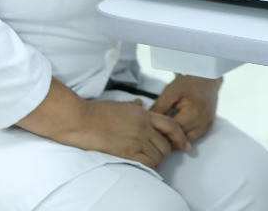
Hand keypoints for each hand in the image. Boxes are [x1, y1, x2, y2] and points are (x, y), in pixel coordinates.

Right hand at [73, 98, 190, 168]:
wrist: (82, 120)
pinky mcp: (127, 151)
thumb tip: (139, 103)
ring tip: (148, 160)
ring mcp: (136, 139)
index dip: (180, 137)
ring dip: (156, 160)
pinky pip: (147, 162)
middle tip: (158, 155)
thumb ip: (133, 106)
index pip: (171, 125)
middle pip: (166, 144)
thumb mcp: (120, 105)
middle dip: (165, 152)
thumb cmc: (96, 112)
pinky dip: (149, 166)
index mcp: (143, 114)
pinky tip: (143, 164)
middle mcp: (144, 126)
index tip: (185, 145)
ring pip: (158, 155)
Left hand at [152, 74, 221, 141]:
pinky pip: (191, 138)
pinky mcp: (207, 128)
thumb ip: (158, 109)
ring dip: (173, 139)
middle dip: (165, 137)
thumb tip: (146, 124)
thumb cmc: (187, 82)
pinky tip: (171, 131)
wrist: (206, 78)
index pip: (174, 129)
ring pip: (185, 142)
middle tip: (151, 135)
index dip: (159, 131)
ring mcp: (207, 126)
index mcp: (195, 111)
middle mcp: (204, 122)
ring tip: (161, 133)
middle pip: (180, 138)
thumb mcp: (170, 92)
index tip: (147, 131)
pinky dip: (180, 137)